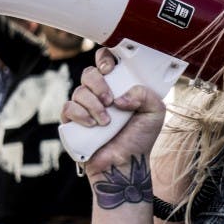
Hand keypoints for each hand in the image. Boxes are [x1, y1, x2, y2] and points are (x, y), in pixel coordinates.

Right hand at [61, 47, 166, 179]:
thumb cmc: (140, 139)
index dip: (104, 59)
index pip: (105, 61)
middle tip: (110, 101)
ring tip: (106, 122)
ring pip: (79, 91)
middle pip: (89, 73)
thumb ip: (146, 94)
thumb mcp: (155, 112)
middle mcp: (99, 94)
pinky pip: (67, 107)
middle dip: (99, 84)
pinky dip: (80, 114)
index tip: (110, 69)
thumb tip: (120, 96)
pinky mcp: (72, 122)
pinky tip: (92, 125)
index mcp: (118, 87)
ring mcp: (84, 107)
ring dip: (93, 105)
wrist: (126, 164)